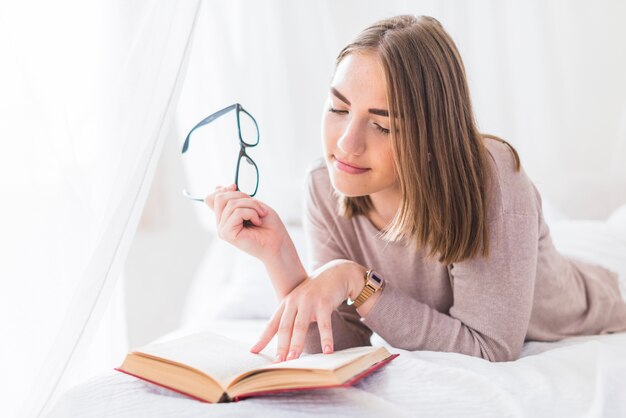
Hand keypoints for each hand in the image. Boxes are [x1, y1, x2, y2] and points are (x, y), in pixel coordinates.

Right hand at [204, 184, 287, 262]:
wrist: (279, 242)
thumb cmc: (269, 225)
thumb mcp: (252, 204)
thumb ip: (234, 198)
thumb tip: (217, 187)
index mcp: (225, 217)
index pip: (211, 198)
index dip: (223, 190)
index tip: (235, 187)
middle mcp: (221, 224)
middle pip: (220, 198)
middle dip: (242, 196)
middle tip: (257, 207)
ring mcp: (223, 230)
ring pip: (231, 204)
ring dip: (252, 205)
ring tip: (261, 215)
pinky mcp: (227, 234)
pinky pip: (237, 213)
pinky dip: (251, 213)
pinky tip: (258, 222)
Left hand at [249, 259, 366, 361]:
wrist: (335, 272)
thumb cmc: (316, 292)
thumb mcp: (300, 302)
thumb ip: (292, 318)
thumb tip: (284, 342)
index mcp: (286, 303)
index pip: (272, 324)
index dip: (263, 338)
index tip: (253, 351)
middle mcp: (295, 301)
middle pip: (284, 327)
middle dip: (280, 346)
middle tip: (277, 363)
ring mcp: (309, 301)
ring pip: (300, 326)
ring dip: (296, 344)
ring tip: (293, 360)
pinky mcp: (324, 303)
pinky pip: (324, 324)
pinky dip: (326, 338)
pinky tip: (327, 351)